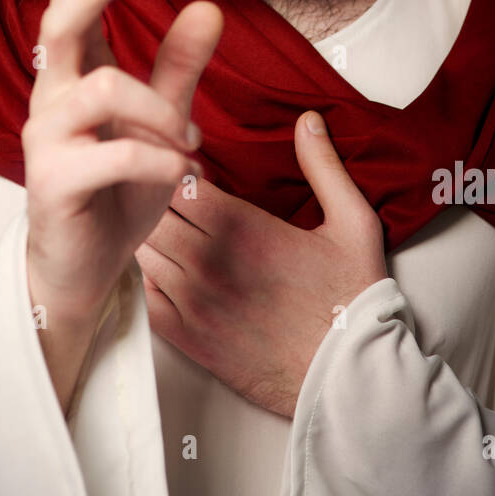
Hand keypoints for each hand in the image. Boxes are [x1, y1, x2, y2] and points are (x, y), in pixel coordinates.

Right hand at [23, 0, 223, 321]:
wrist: (85, 268)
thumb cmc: (117, 192)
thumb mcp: (159, 124)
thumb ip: (178, 69)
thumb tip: (208, 7)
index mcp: (72, 81)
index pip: (70, 14)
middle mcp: (51, 102)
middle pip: (60, 29)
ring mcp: (46, 142)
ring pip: (103, 89)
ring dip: (161, 109)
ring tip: (189, 143)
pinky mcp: (53, 183)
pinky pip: (113, 154)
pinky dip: (159, 160)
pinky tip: (181, 173)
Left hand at [135, 109, 387, 416]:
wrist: (348, 377)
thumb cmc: (351, 298)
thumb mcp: (352, 221)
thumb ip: (324, 165)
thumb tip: (308, 119)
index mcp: (241, 227)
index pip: (176, 178)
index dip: (175, 165)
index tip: (186, 163)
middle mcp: (207, 262)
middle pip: (151, 209)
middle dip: (154, 194)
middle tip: (164, 188)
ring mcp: (192, 301)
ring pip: (142, 250)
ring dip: (148, 233)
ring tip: (160, 224)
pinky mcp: (187, 337)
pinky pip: (143, 296)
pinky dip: (145, 277)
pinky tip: (163, 267)